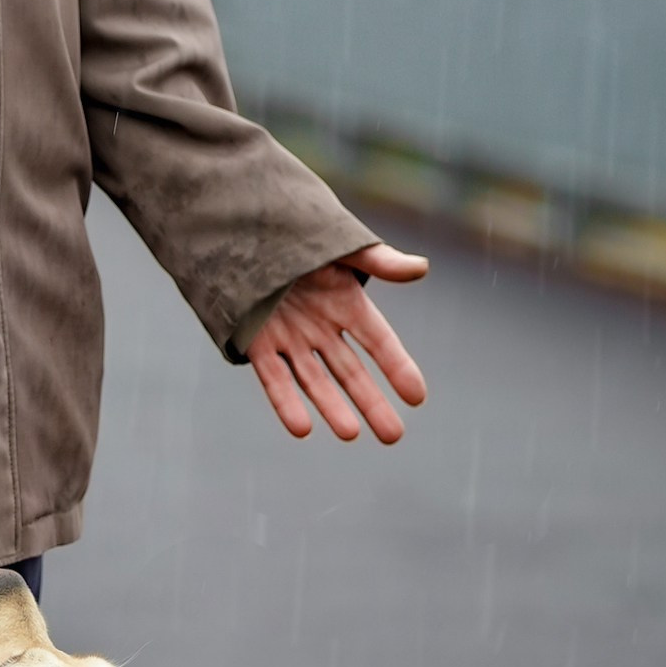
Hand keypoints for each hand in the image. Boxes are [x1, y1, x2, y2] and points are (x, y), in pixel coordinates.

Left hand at [245, 240, 428, 445]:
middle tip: (393, 435)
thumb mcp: (341, 248)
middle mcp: (322, 328)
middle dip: (372, 403)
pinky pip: (275, 378)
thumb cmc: (297, 233)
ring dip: (332, 407)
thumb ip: (378, 261)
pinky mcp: (257, 344)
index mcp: (347, 304)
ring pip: (315, 382)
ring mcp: (291, 339)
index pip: (379, 342)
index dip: (398, 368)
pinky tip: (302, 428)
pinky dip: (286, 402)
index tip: (417, 396)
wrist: (243, 230)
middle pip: (352, 372)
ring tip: (351, 433)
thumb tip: (421, 268)